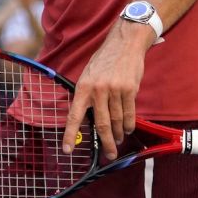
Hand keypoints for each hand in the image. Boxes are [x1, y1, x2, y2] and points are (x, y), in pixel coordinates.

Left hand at [60, 20, 153, 159]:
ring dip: (118, 133)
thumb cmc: (105, 60)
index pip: (74, 115)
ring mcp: (114, 90)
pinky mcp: (129, 89)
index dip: (70, 134)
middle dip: (105, 143)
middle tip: (109, 154)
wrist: (124, 43)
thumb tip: (87, 119)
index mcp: (83, 87)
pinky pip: (129, 113)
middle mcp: (98, 90)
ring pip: (117, 120)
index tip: (67, 150)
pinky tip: (127, 129)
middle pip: (102, 124)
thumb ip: (87, 96)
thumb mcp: (89, 75)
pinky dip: (129, 124)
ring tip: (118, 140)